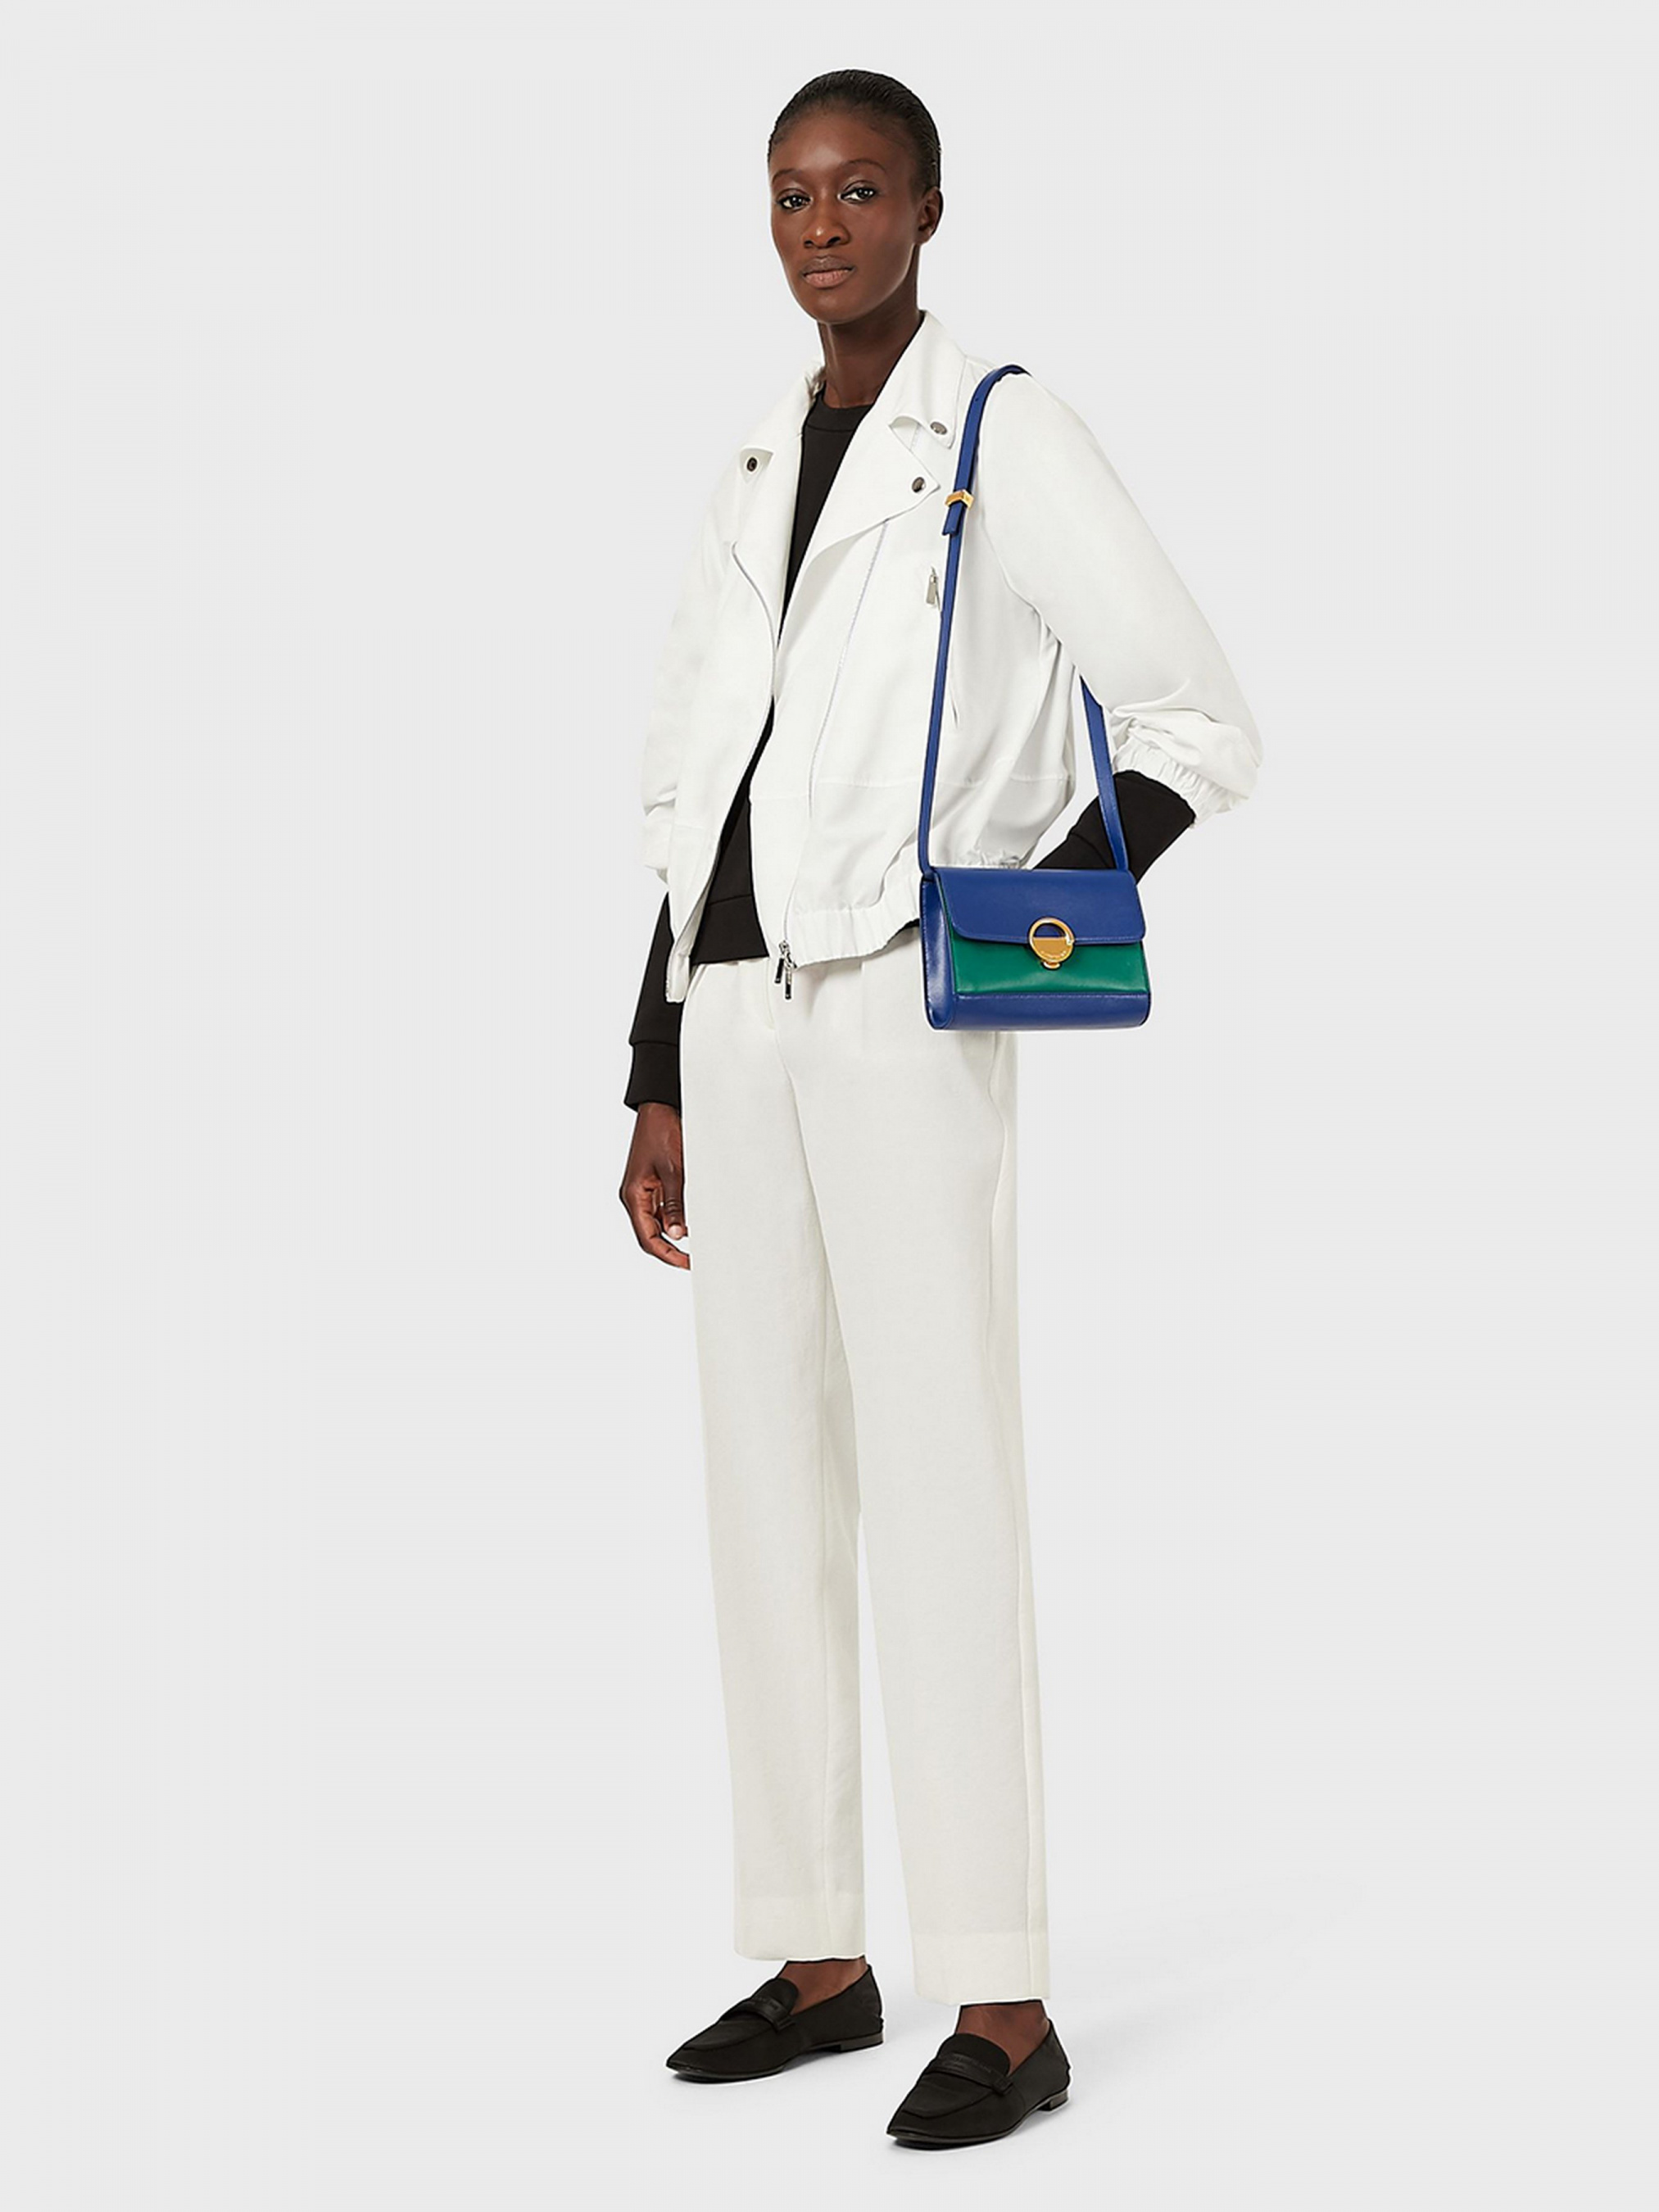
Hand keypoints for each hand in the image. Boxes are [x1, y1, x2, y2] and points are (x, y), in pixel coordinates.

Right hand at [619, 1102, 688, 1268]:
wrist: (659, 1109)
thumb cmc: (661, 1133)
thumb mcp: (673, 1171)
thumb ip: (674, 1203)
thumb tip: (677, 1233)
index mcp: (633, 1196)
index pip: (647, 1238)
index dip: (667, 1255)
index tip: (686, 1264)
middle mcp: (635, 1197)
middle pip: (650, 1235)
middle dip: (671, 1249)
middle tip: (693, 1259)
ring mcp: (643, 1191)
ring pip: (658, 1223)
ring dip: (675, 1232)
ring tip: (698, 1239)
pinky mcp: (653, 1184)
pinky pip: (663, 1208)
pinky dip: (677, 1216)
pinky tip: (692, 1219)